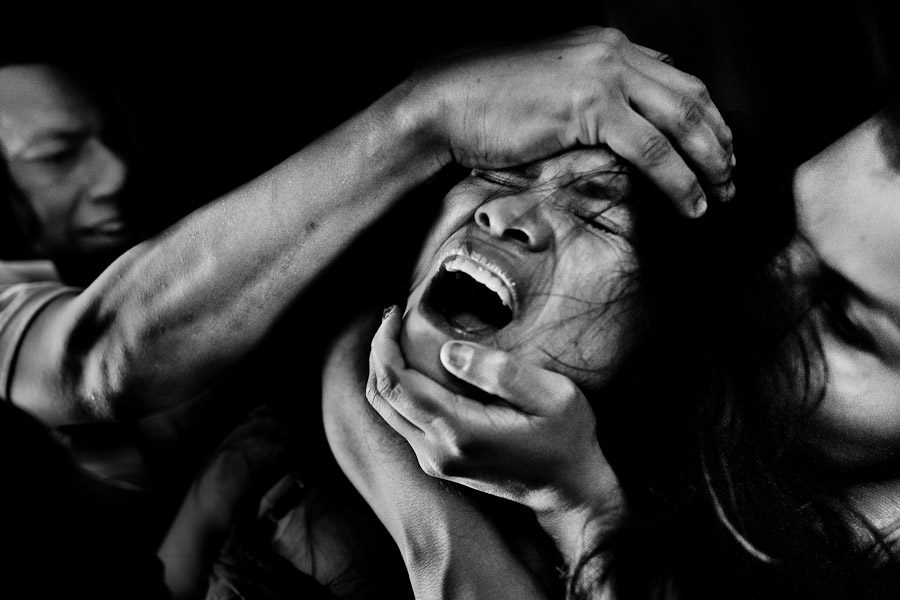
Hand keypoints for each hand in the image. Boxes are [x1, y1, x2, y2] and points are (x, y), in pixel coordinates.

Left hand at [366, 307, 627, 538]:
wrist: (568, 492)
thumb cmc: (567, 440)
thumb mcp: (552, 396)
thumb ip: (500, 372)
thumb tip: (448, 351)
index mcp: (459, 431)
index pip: (396, 383)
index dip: (385, 343)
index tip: (394, 312)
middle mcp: (436, 451)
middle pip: (381, 395)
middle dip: (379, 351)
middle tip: (393, 316)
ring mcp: (434, 460)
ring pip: (386, 409)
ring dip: (385, 369)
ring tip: (400, 334)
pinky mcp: (438, 462)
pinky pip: (401, 419)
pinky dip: (398, 387)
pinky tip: (417, 364)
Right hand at [419, 25, 734, 216]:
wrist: (446, 103)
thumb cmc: (489, 106)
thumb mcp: (552, 93)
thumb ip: (594, 103)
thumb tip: (624, 134)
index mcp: (607, 47)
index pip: (677, 80)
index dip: (706, 120)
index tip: (717, 152)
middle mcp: (613, 52)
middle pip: (692, 97)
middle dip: (719, 142)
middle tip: (731, 178)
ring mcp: (602, 75)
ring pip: (681, 121)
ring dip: (710, 164)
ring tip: (720, 197)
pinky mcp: (589, 106)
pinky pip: (652, 148)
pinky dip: (679, 180)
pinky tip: (691, 203)